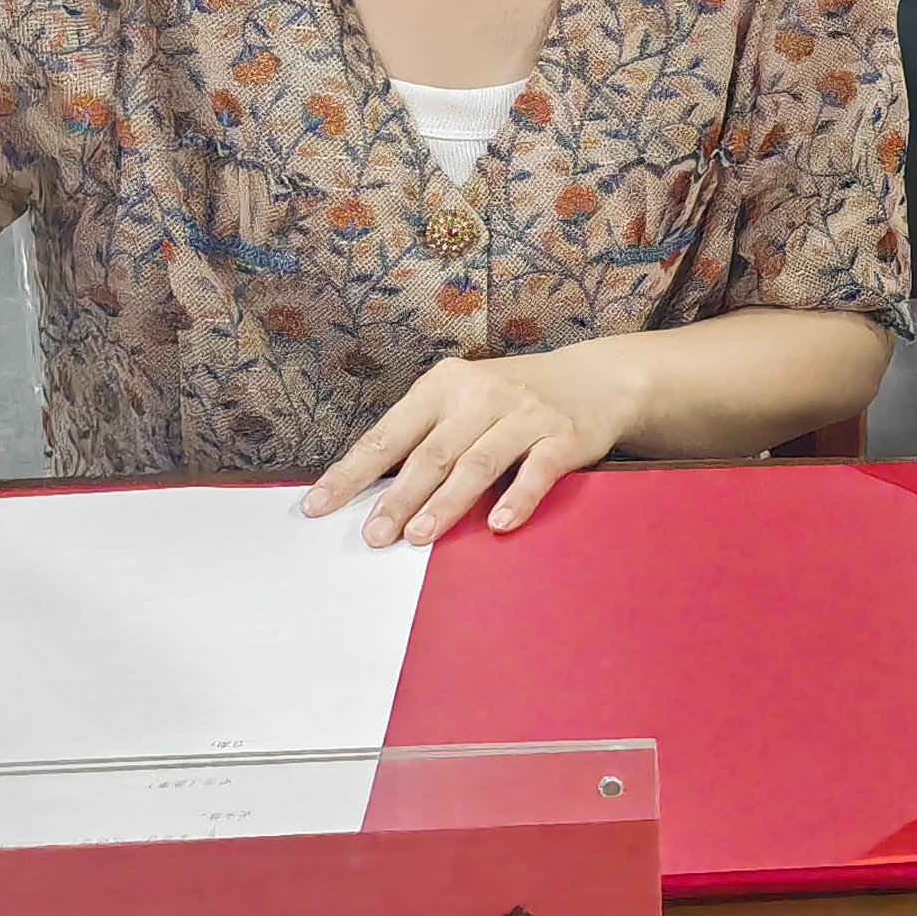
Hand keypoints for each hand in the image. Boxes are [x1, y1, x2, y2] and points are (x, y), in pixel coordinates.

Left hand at [309, 348, 632, 545]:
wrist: (596, 379)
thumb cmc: (514, 399)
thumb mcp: (465, 401)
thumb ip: (427, 437)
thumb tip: (372, 493)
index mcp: (445, 386)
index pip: (390, 434)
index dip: (353, 472)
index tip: (320, 505)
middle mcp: (483, 395)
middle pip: (432, 454)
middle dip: (398, 498)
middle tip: (374, 536)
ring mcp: (525, 415)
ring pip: (478, 464)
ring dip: (446, 503)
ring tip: (418, 536)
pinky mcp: (563, 437)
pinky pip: (537, 471)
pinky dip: (517, 498)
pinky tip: (498, 524)